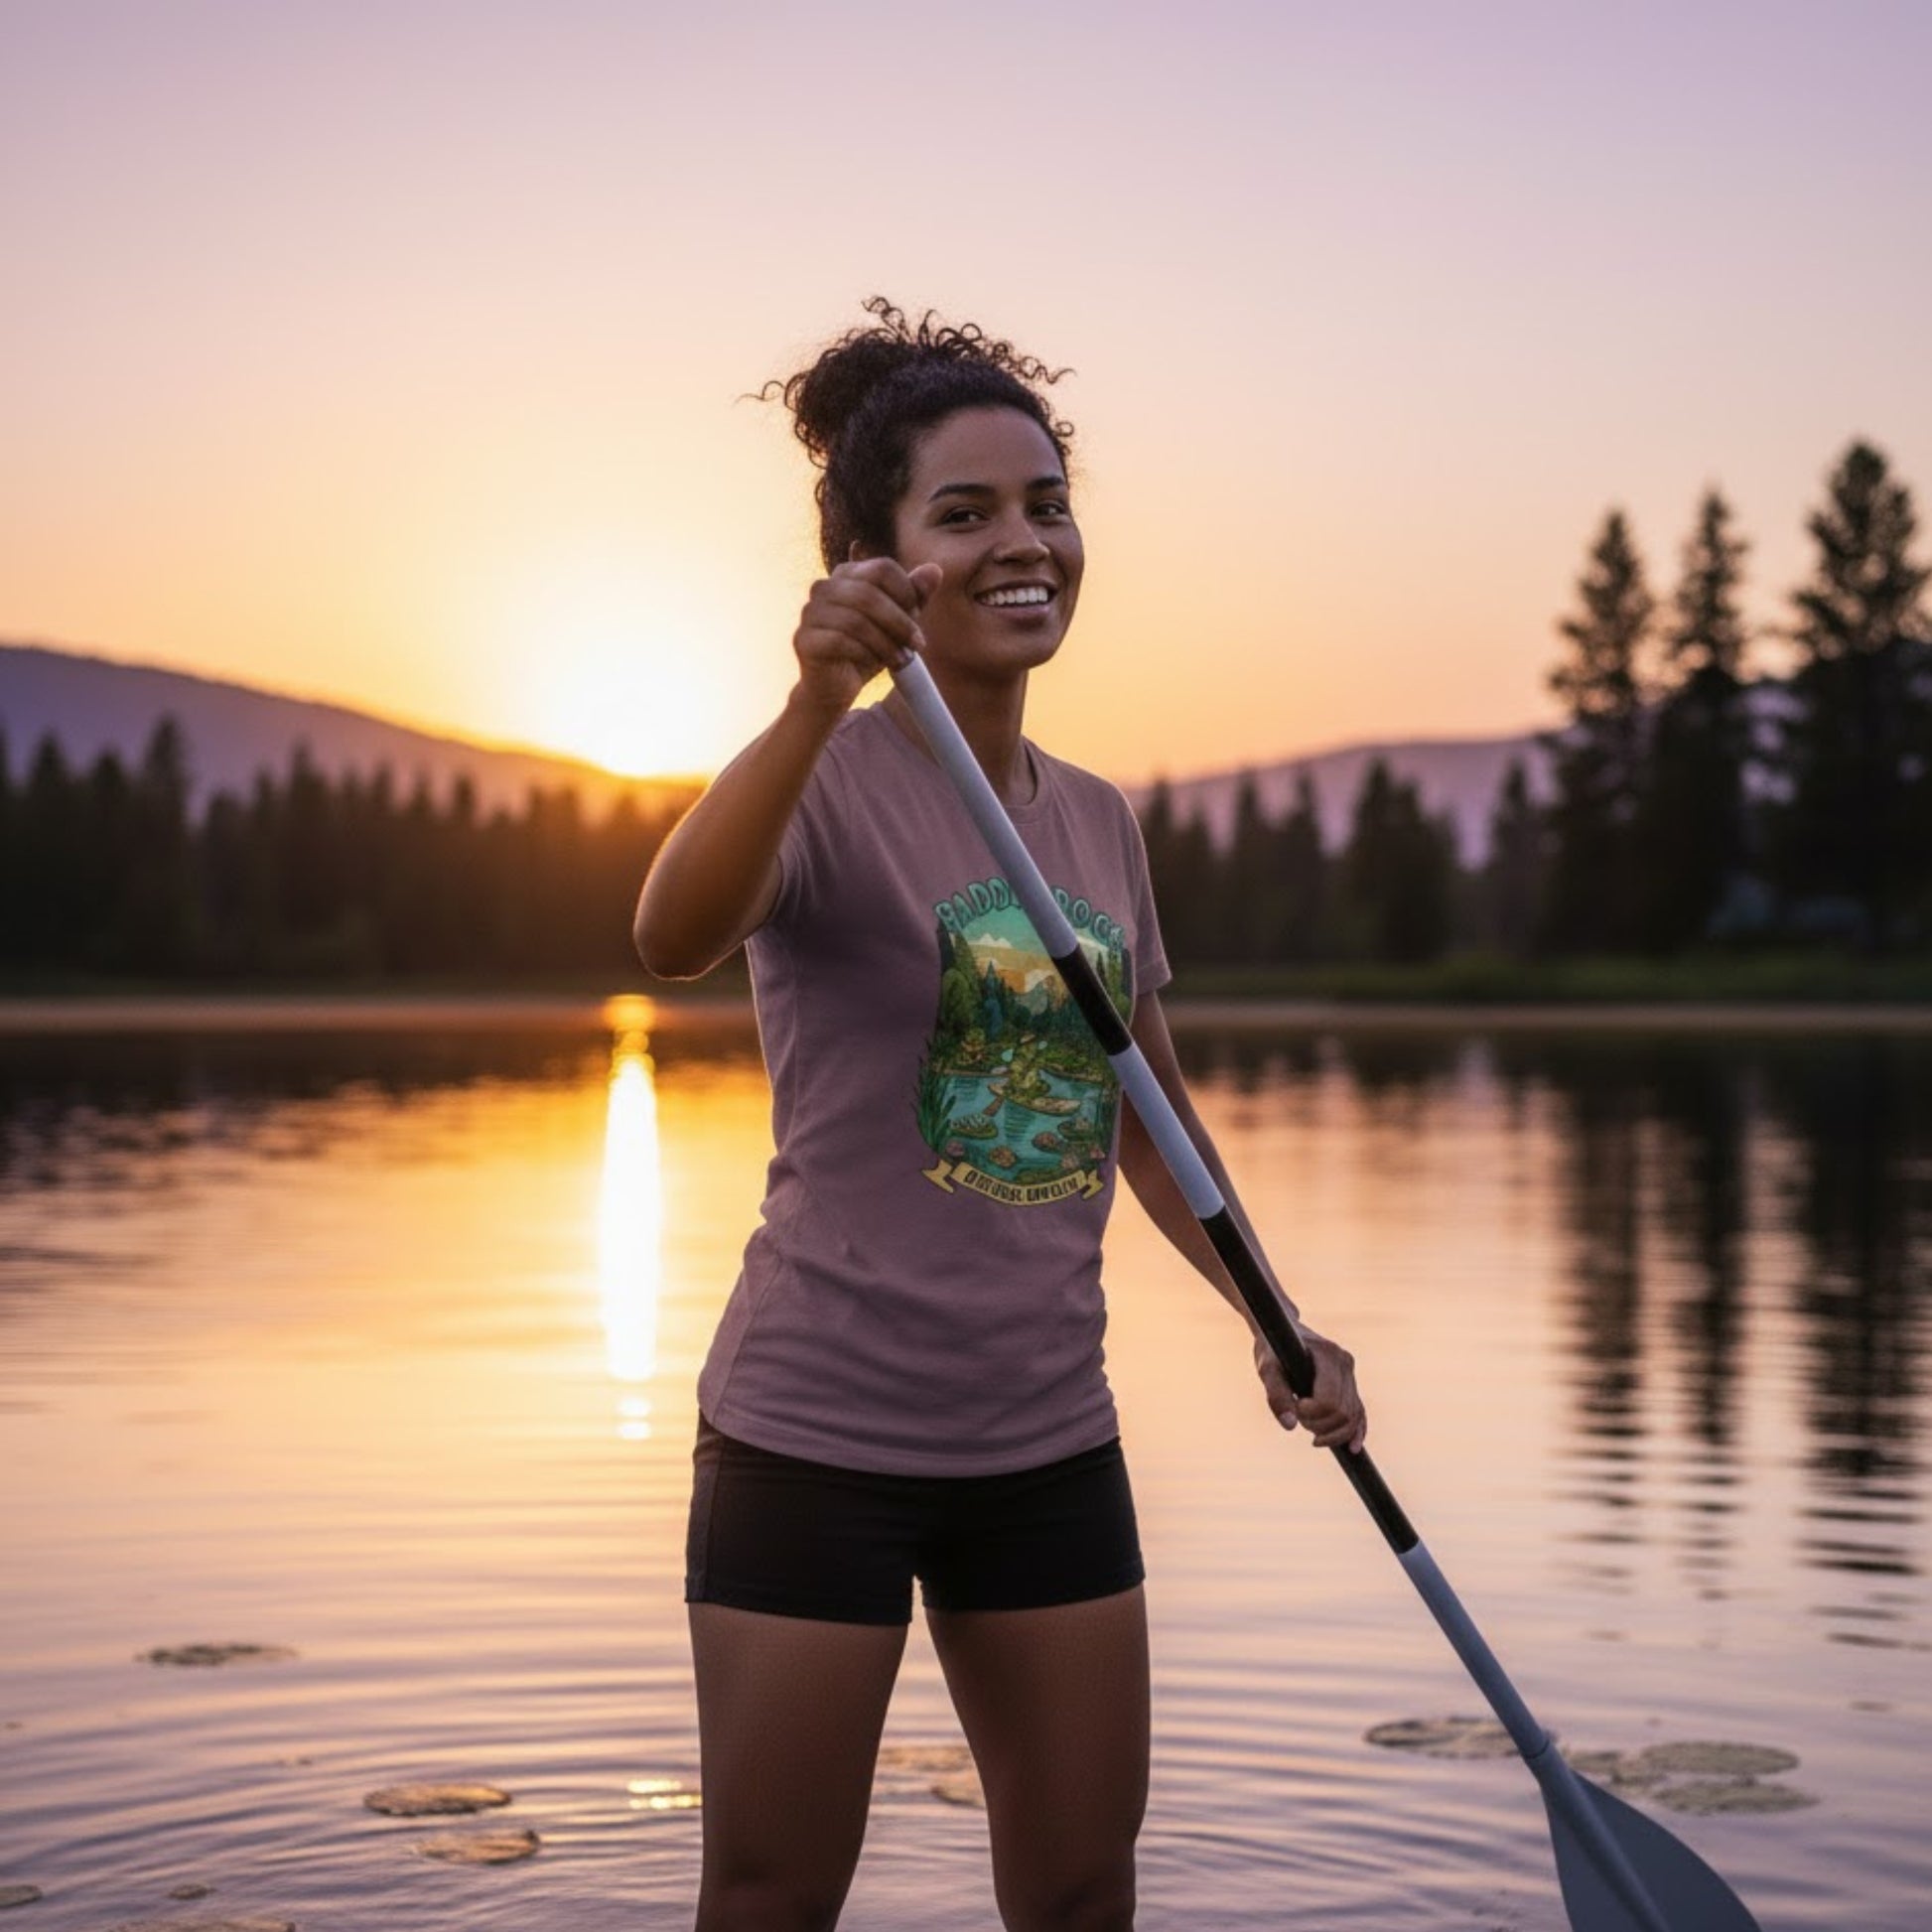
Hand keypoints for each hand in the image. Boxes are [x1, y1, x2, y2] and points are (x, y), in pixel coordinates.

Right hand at [790, 552, 941, 716]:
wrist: (836, 687)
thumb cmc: (867, 649)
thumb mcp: (897, 622)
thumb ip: (914, 596)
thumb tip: (935, 570)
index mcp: (846, 574)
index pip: (882, 568)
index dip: (907, 592)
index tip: (917, 617)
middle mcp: (823, 587)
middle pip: (869, 593)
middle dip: (900, 621)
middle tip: (917, 644)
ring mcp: (809, 613)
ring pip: (856, 620)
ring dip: (886, 642)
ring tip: (902, 659)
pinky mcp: (804, 639)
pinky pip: (840, 642)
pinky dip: (866, 654)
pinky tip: (876, 664)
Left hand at [1254, 1326, 1366, 1453]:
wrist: (1282, 1331)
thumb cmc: (1272, 1348)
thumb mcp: (1266, 1368)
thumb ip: (1276, 1395)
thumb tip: (1290, 1426)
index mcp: (1328, 1355)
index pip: (1329, 1400)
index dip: (1311, 1414)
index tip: (1294, 1407)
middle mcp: (1345, 1363)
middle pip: (1343, 1412)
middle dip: (1320, 1425)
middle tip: (1298, 1417)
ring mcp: (1351, 1374)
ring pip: (1353, 1416)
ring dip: (1332, 1432)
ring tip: (1309, 1428)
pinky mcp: (1350, 1385)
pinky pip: (1359, 1412)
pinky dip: (1356, 1431)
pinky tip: (1351, 1448)